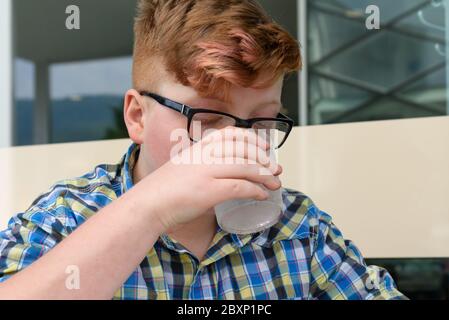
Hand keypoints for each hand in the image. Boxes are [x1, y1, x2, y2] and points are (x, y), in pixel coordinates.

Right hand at [133, 127, 281, 233]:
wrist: (146, 204)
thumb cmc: (163, 191)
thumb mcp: (183, 168)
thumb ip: (201, 165)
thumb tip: (223, 173)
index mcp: (197, 147)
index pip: (230, 134)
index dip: (251, 139)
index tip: (263, 148)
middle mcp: (204, 155)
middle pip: (243, 149)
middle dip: (264, 159)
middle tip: (276, 169)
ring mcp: (207, 171)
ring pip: (246, 167)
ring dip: (265, 176)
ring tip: (275, 184)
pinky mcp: (209, 190)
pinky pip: (241, 187)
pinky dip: (255, 191)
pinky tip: (262, 195)